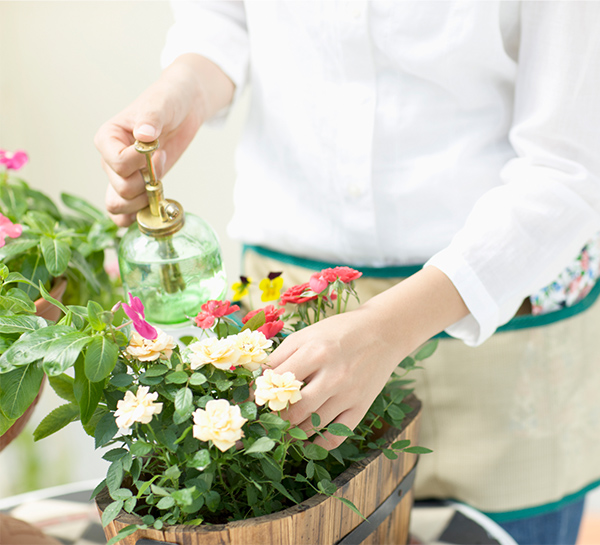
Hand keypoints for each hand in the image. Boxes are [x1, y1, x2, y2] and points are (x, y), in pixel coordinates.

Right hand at [94, 54, 234, 225]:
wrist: (183, 107)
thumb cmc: (168, 101)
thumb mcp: (161, 104)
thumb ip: (151, 118)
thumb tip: (144, 134)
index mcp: (108, 138)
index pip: (116, 164)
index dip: (139, 163)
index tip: (156, 149)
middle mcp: (110, 160)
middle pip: (120, 190)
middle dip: (146, 184)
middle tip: (161, 163)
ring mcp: (123, 176)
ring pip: (118, 205)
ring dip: (143, 203)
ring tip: (159, 185)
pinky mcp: (138, 187)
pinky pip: (125, 213)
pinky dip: (137, 217)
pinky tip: (153, 208)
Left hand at [269, 307, 403, 449]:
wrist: (383, 331)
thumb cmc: (338, 331)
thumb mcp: (306, 334)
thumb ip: (280, 356)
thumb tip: (255, 381)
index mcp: (314, 352)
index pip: (276, 383)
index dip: (259, 396)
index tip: (250, 404)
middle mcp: (332, 375)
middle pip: (293, 410)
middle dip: (274, 419)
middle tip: (265, 421)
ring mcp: (349, 393)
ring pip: (311, 426)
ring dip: (292, 432)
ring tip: (282, 429)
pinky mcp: (362, 406)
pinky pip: (336, 436)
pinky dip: (318, 444)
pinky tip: (308, 439)